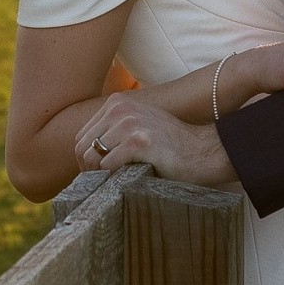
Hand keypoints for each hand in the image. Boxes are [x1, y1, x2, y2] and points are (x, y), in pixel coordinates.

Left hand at [73, 96, 235, 186]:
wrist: (202, 151)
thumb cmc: (168, 146)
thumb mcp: (137, 126)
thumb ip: (111, 133)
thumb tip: (81, 156)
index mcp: (116, 102)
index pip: (81, 138)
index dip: (87, 160)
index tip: (102, 174)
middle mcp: (120, 108)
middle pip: (82, 148)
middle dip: (90, 170)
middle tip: (109, 182)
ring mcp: (130, 122)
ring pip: (93, 158)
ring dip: (104, 175)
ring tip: (123, 178)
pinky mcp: (139, 140)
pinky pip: (108, 165)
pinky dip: (117, 177)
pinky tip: (134, 175)